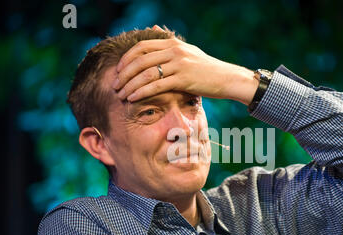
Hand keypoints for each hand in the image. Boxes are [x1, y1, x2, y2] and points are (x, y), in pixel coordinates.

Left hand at [112, 25, 257, 105]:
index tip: (118, 71)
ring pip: (145, 74)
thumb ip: (169, 41)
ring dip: (130, 85)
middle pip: (140, 60)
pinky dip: (141, 92)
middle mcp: (174, 51)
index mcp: (173, 43)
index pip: (141, 47)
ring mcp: (179, 65)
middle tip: (115, 85)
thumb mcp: (188, 50)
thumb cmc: (206, 68)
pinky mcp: (183, 79)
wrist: (227, 78)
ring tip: (121, 94)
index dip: (126, 59)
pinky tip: (133, 98)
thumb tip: (153, 28)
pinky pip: (156, 85)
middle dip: (124, 74)